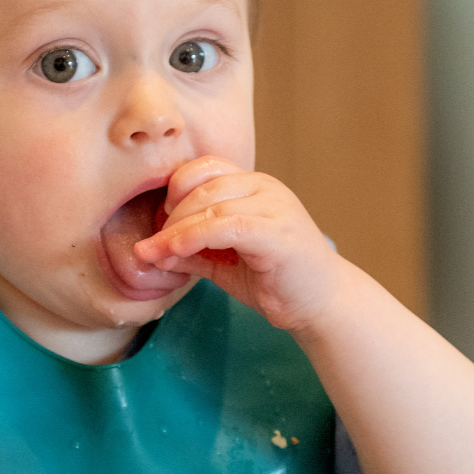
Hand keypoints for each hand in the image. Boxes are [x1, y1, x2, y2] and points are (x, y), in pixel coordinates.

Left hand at [133, 156, 343, 333]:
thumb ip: (193, 249)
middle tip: (150, 246)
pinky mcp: (278, 233)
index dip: (175, 189)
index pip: (205, 168)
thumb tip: (152, 250)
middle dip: (169, 216)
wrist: (322, 304)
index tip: (160, 221)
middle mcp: (265, 188)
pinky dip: (195, 237)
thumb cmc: (276, 279)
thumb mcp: (224, 261)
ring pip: (212, 205)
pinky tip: (176, 252)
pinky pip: (227, 226)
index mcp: (253, 186)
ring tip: (154, 254)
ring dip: (175, 231)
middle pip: (203, 185)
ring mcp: (275, 207)